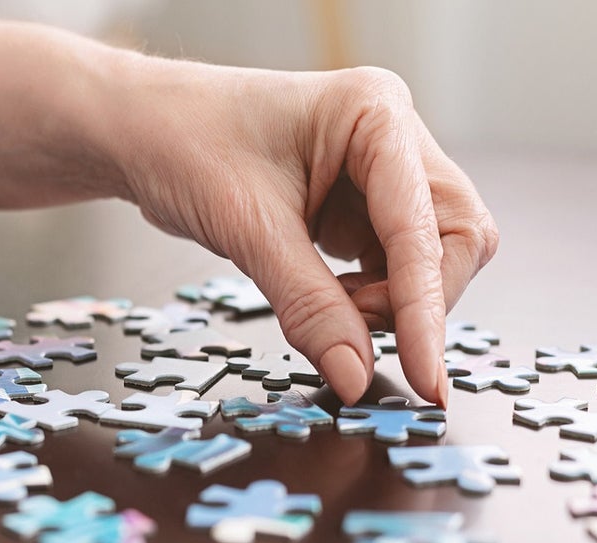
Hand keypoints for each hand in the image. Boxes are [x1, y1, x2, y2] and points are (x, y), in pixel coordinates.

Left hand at [112, 63, 498, 406]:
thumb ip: (308, 305)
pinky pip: (396, 266)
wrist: (141, 131)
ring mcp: (383, 172)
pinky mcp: (364, 206)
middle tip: (354, 330)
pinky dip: (371, 298)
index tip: (423, 375)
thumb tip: (356, 376)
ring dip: (392, 302)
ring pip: (432, 258)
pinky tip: (326, 299)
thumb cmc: (183, 144)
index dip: (425, 308)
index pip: (424, 227)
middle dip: (416, 299)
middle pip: (455, 238)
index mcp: (375, 113)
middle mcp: (393, 137)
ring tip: (327, 307)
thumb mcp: (247, 229)